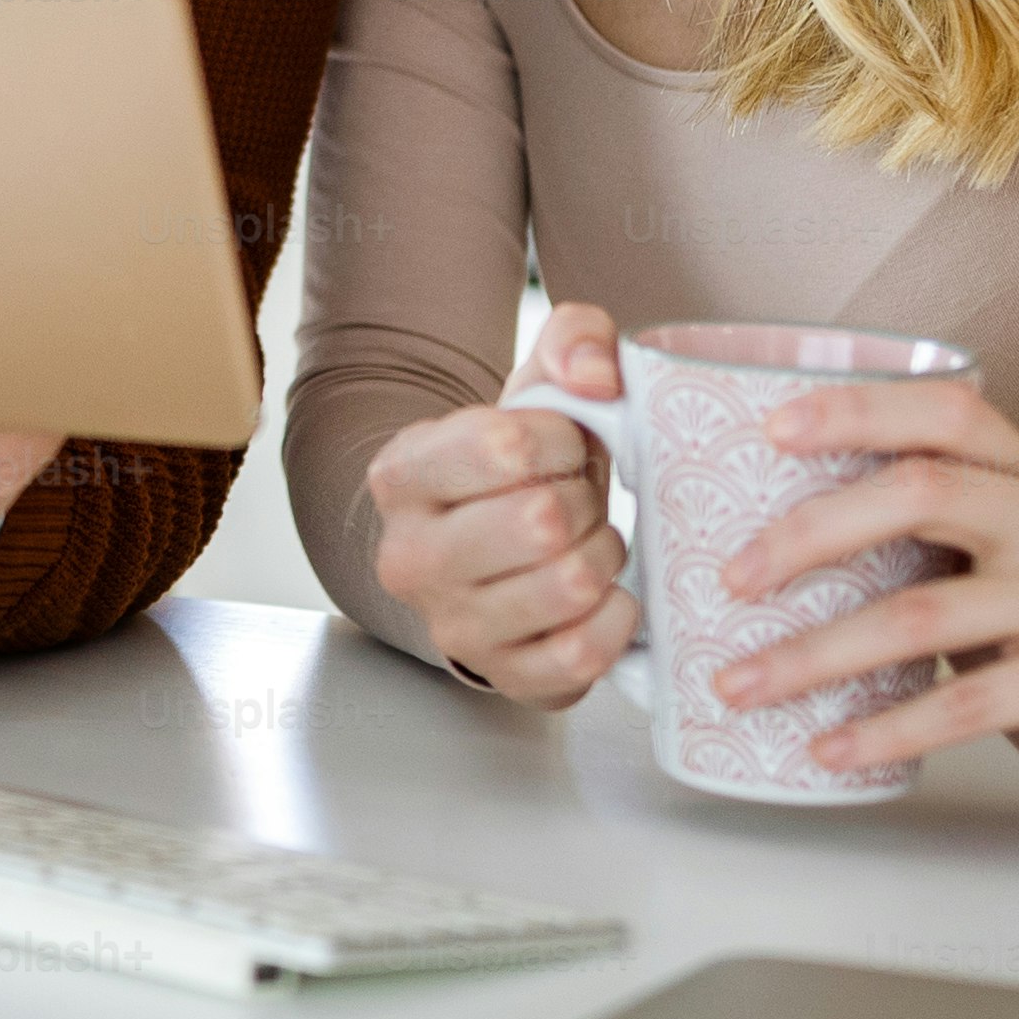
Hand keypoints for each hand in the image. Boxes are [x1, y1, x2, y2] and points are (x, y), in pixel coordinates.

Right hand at [367, 300, 635, 703]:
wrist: (496, 548)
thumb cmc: (522, 465)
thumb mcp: (538, 385)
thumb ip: (574, 341)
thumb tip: (597, 378)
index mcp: (401, 474)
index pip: (501, 447)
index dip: (562, 439)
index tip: (563, 447)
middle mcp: (408, 557)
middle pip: (541, 522)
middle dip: (584, 502)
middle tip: (578, 502)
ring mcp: (452, 627)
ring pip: (570, 584)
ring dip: (604, 556)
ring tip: (588, 544)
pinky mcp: (504, 678)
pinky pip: (584, 653)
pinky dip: (617, 617)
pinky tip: (606, 595)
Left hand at [715, 376, 1018, 850]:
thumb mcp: (1004, 577)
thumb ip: (927, 544)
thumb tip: (773, 544)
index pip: (949, 410)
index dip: (859, 409)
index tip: (770, 431)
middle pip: (922, 491)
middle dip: (809, 532)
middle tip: (730, 580)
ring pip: (923, 613)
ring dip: (815, 654)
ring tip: (741, 685)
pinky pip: (966, 702)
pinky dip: (884, 729)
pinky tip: (828, 748)